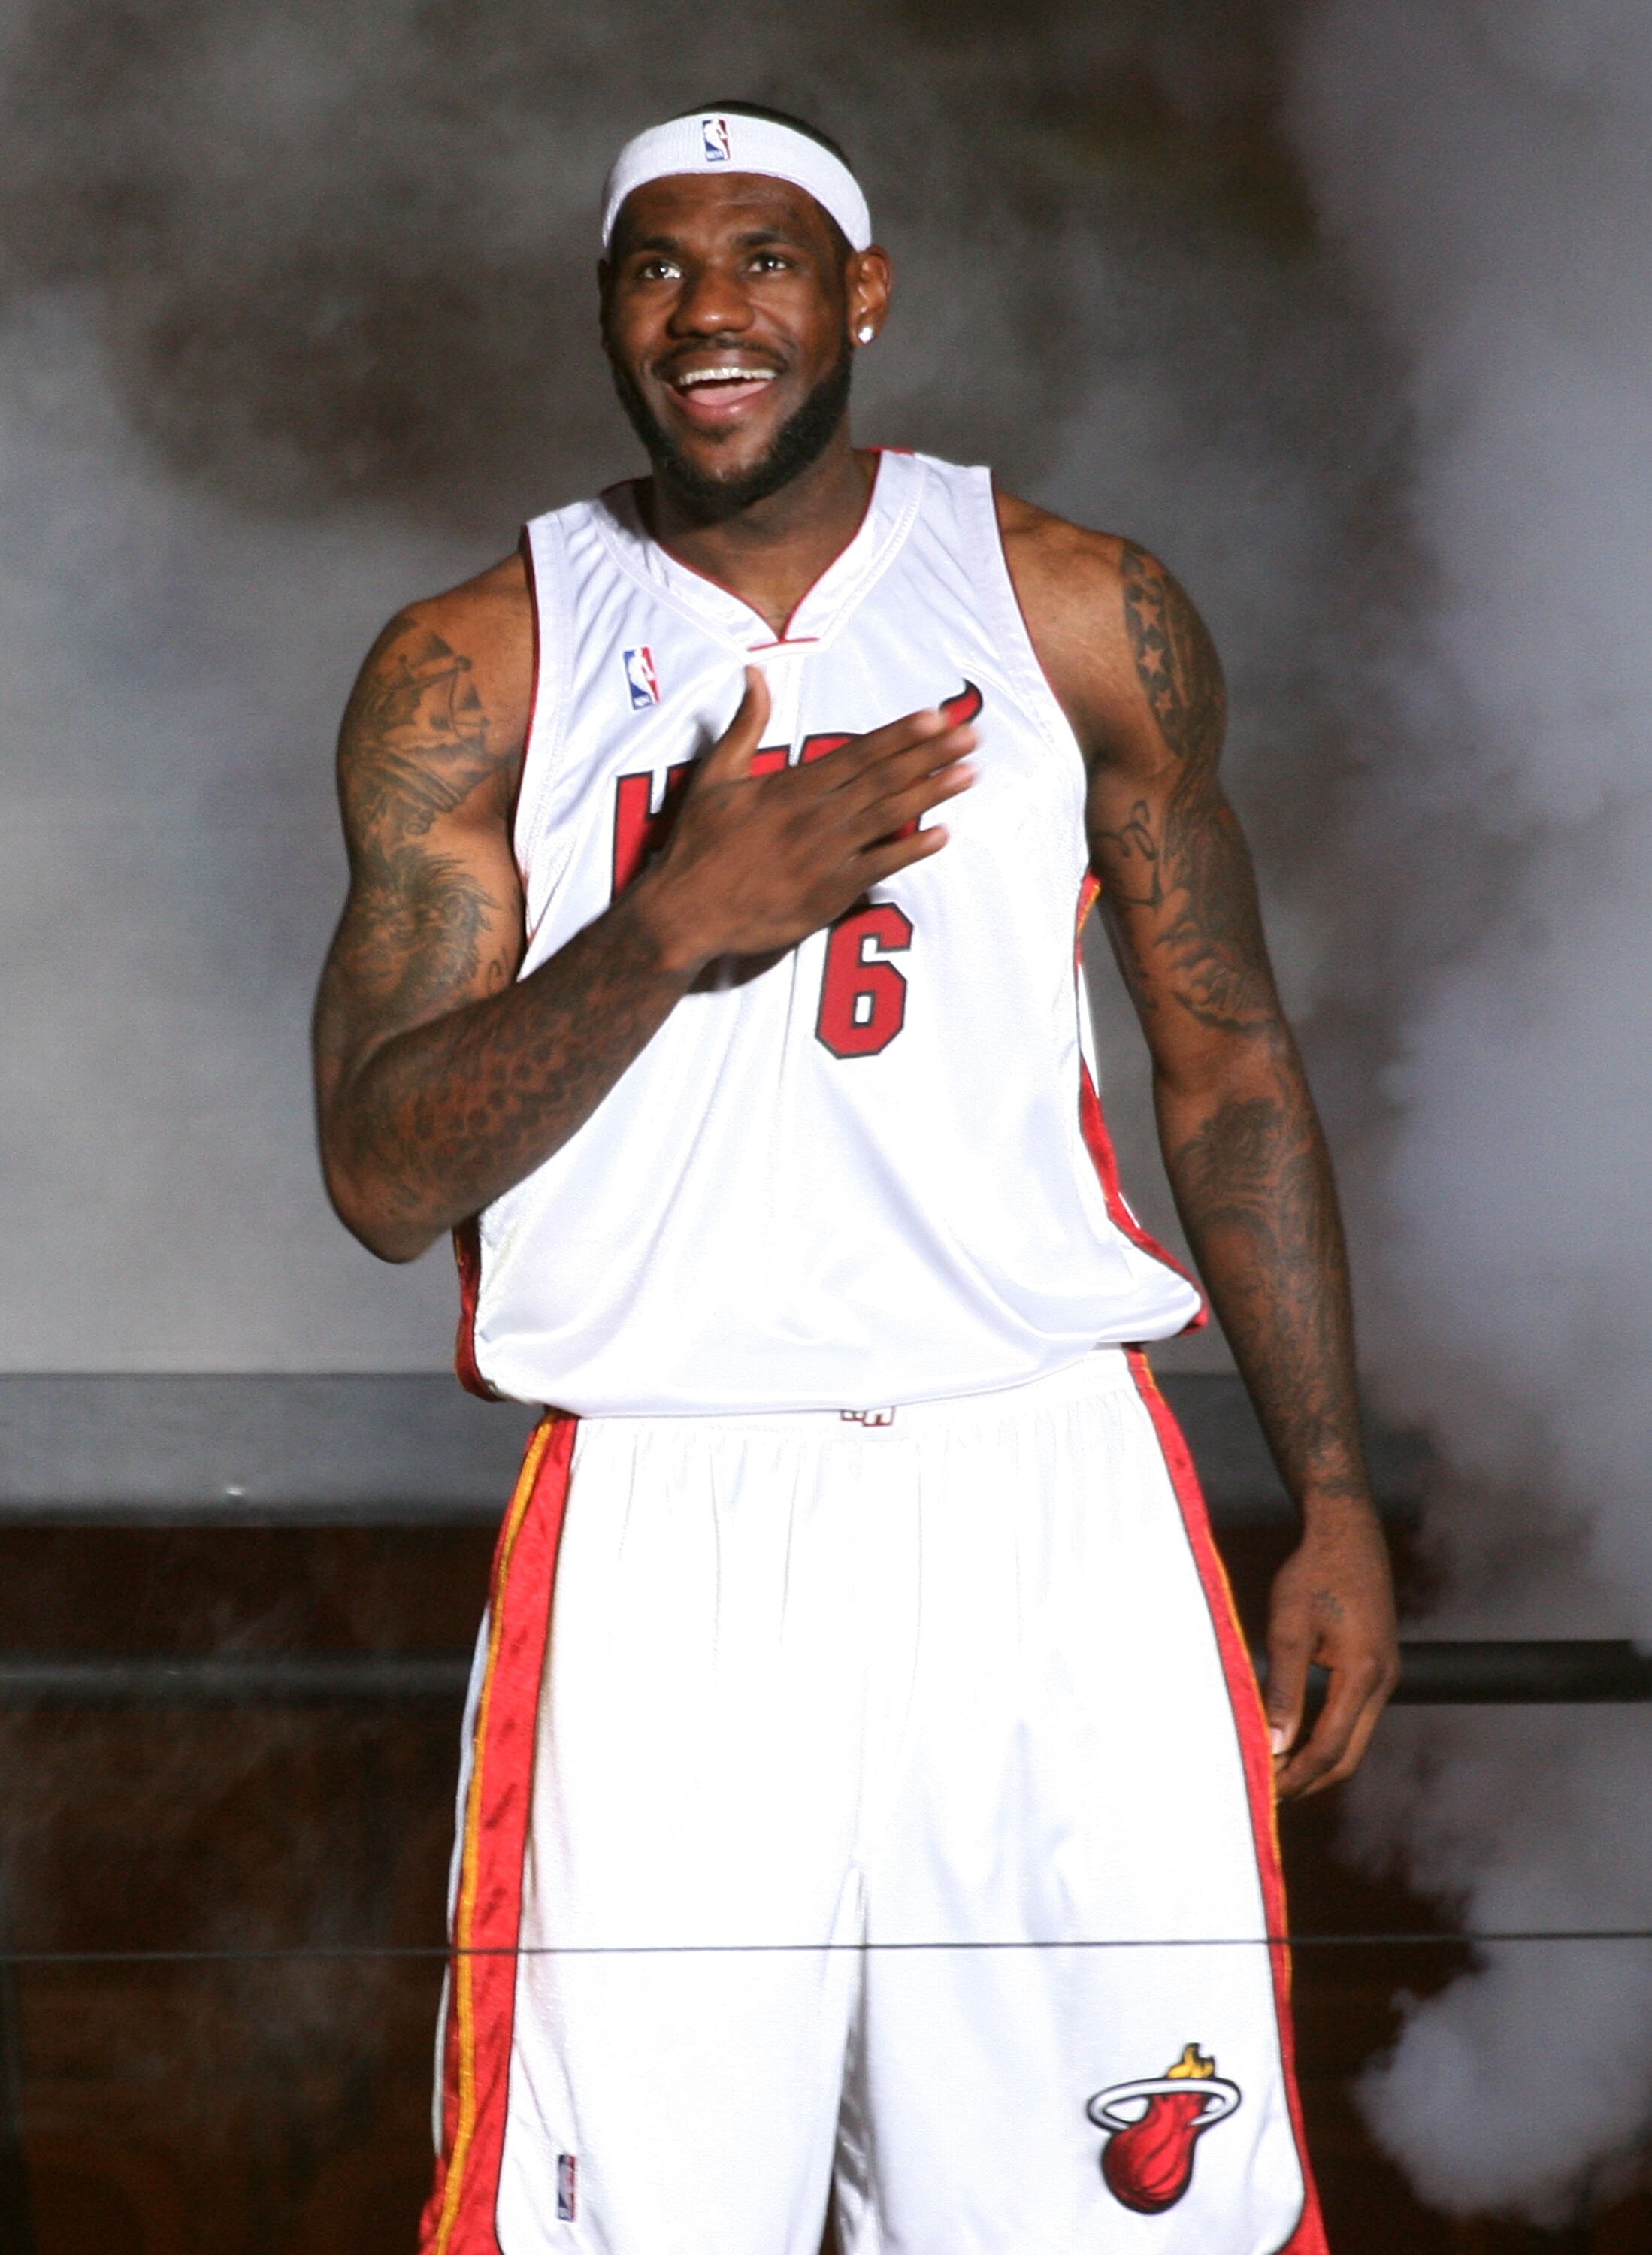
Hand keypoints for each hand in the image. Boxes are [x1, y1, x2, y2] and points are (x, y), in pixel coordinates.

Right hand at [634, 668, 975, 975]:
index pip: (857, 753)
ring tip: (969, 773)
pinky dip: (912, 850)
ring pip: (889, 817)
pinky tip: (944, 834)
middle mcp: (815, 816)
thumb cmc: (699, 845)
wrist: (686, 913)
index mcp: (791, 786)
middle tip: (972, 735)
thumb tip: (755, 672)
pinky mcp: (829, 893)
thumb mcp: (715, 776)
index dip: (899, 735)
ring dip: (933, 794)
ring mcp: (825, 856)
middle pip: (883, 779)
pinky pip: (880, 866)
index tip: (935, 717)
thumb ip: (745, 725)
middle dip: (931, 755)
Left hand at [1264, 1500, 1398, 1798]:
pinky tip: (1296, 1737)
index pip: (1330, 1748)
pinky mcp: (1378, 1666)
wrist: (1347, 1530)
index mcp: (1363, 1674)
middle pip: (1350, 1756)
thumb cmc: (1314, 1572)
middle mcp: (1383, 1681)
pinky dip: (1328, 1736)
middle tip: (1268, 1794)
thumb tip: (1274, 1743)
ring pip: (1355, 1740)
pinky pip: (1356, 1717)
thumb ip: (1284, 1688)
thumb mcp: (1289, 1628)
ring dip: (1319, 1761)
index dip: (1297, 1775)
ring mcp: (1385, 1675)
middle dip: (1310, 1780)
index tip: (1264, 1792)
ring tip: (1276, 1772)